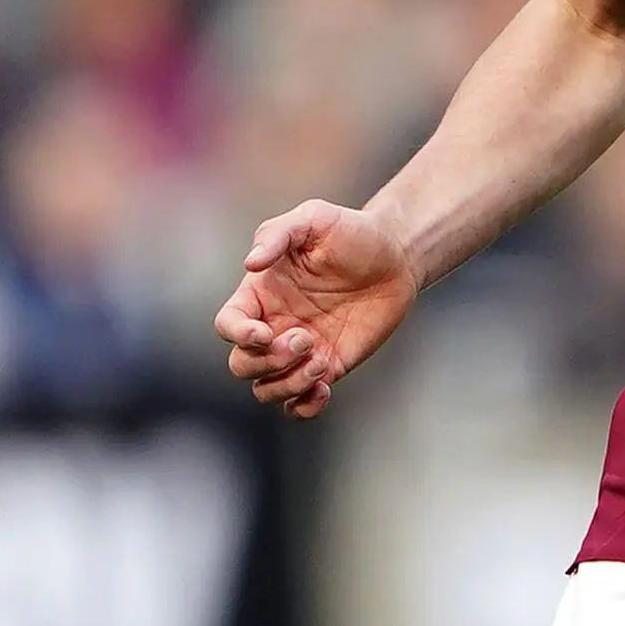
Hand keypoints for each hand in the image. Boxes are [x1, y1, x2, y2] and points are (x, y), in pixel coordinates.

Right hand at [213, 200, 418, 417]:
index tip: (265, 332)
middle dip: (268, 362)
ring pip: (267, 389)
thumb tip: (250, 264)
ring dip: (288, 384)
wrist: (396, 255)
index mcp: (261, 294)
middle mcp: (274, 325)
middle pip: (243, 365)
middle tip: (306, 339)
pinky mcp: (327, 365)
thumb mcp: (314, 218)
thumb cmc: (351, 231)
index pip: (228, 325)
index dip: (238, 334)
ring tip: (321, 363)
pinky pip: (300, 403)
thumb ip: (278, 234)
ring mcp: (300, 350)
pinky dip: (304, 407)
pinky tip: (325, 388)